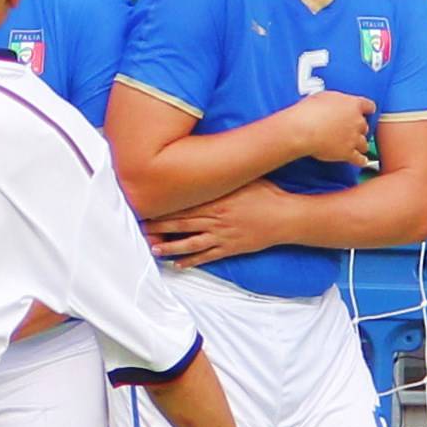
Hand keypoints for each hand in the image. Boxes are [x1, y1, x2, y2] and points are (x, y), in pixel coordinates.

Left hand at [144, 181, 295, 268]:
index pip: (183, 203)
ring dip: (170, 246)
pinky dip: (191, 261)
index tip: (147, 205)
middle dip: (158, 226)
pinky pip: (206, 256)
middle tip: (140, 228)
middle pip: (180, 223)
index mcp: (216, 200)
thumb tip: (209, 162)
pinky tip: (177, 264)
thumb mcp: (244, 178)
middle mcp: (215, 219)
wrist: (286, 217)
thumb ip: (224, 174)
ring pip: (189, 242)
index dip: (164, 205)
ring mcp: (222, 235)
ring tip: (153, 249)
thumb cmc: (267, 194)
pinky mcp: (230, 248)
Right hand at [289, 89, 378, 166]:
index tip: (367, 112)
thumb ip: (336, 100)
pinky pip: (359, 159)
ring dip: (360, 145)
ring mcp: (353, 138)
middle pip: (365, 127)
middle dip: (358, 129)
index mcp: (353, 105)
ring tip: (355, 147)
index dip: (367, 110)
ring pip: (364, 143)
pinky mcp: (348, 153)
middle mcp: (357, 121)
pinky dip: (361, 160)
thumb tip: (335, 104)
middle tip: (351, 131)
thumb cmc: (309, 111)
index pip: (369, 106)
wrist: (303, 129)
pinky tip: (362, 161)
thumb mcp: (324, 96)